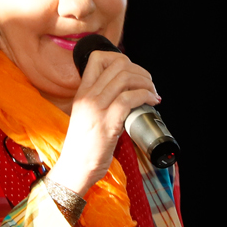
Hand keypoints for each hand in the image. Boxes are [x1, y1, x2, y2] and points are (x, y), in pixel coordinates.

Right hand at [47, 50, 159, 195]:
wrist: (74, 168)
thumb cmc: (83, 146)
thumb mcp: (86, 115)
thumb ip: (100, 101)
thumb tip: (126, 91)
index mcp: (82, 92)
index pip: (98, 58)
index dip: (120, 59)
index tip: (132, 73)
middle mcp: (88, 96)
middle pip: (118, 65)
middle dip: (140, 71)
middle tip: (148, 84)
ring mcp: (97, 108)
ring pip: (126, 78)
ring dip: (146, 83)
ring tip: (152, 93)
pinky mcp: (108, 123)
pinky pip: (130, 98)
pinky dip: (146, 96)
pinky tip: (152, 102)